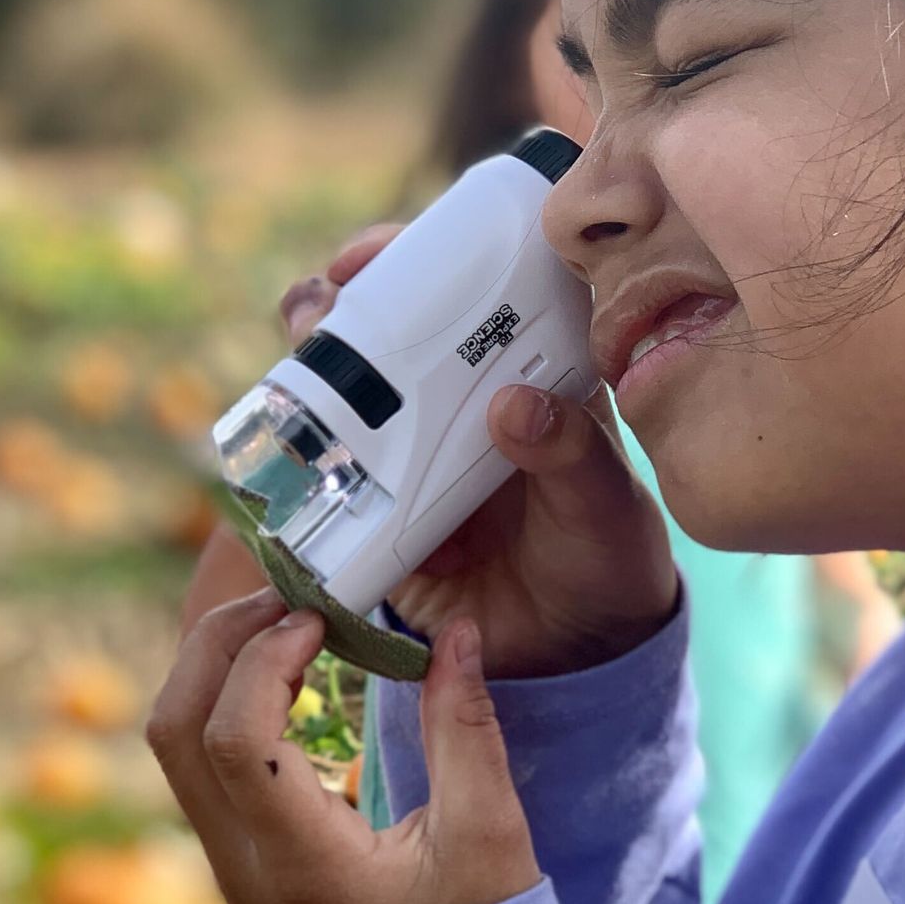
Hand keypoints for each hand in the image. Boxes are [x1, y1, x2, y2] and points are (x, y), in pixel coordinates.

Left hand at [147, 587, 538, 903]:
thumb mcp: (488, 835)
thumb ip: (465, 727)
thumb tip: (455, 633)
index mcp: (305, 870)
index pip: (234, 741)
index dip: (265, 658)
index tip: (321, 617)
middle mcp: (245, 871)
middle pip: (174, 730)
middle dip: (219, 643)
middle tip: (287, 595)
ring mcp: (228, 867)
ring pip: (171, 743)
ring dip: (214, 666)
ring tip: (285, 622)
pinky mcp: (234, 857)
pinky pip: (196, 760)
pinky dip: (224, 698)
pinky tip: (286, 670)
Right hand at [279, 225, 677, 678]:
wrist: (573, 650)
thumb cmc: (606, 554)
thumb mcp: (604, 502)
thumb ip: (573, 454)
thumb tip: (515, 406)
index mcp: (523, 373)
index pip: (468, 291)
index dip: (420, 258)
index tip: (382, 253)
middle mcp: (458, 403)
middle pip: (386, 330)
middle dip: (341, 304)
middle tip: (322, 302)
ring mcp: (411, 454)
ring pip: (342, 394)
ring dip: (307, 372)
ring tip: (298, 369)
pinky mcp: (376, 513)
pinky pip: (328, 479)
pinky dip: (304, 465)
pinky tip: (298, 460)